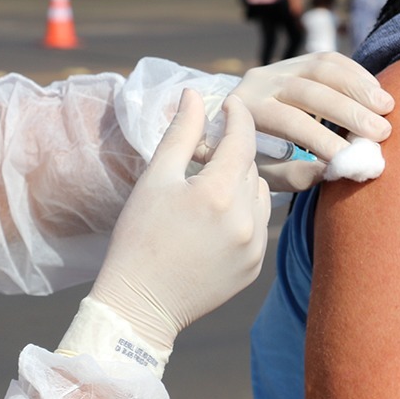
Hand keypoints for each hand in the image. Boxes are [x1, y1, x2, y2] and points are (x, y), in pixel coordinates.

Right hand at [89, 91, 269, 356]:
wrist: (139, 304)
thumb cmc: (139, 236)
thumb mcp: (155, 179)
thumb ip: (181, 133)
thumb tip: (194, 94)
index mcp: (218, 193)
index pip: (242, 139)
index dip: (238, 116)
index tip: (229, 104)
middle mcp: (246, 220)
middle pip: (250, 167)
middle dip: (232, 153)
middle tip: (205, 151)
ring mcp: (255, 248)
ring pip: (260, 195)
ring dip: (241, 183)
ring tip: (209, 187)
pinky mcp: (255, 268)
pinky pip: (259, 226)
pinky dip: (244, 213)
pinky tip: (215, 219)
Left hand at [231, 52, 393, 191]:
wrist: (230, 123)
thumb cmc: (251, 157)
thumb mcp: (263, 173)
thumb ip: (295, 174)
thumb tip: (334, 169)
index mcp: (246, 111)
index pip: (288, 121)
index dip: (320, 138)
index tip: (351, 156)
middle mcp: (259, 82)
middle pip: (307, 90)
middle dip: (347, 111)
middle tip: (382, 131)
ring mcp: (278, 66)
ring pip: (321, 68)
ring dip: (358, 87)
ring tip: (387, 107)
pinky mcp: (296, 60)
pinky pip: (329, 59)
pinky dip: (356, 74)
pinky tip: (376, 92)